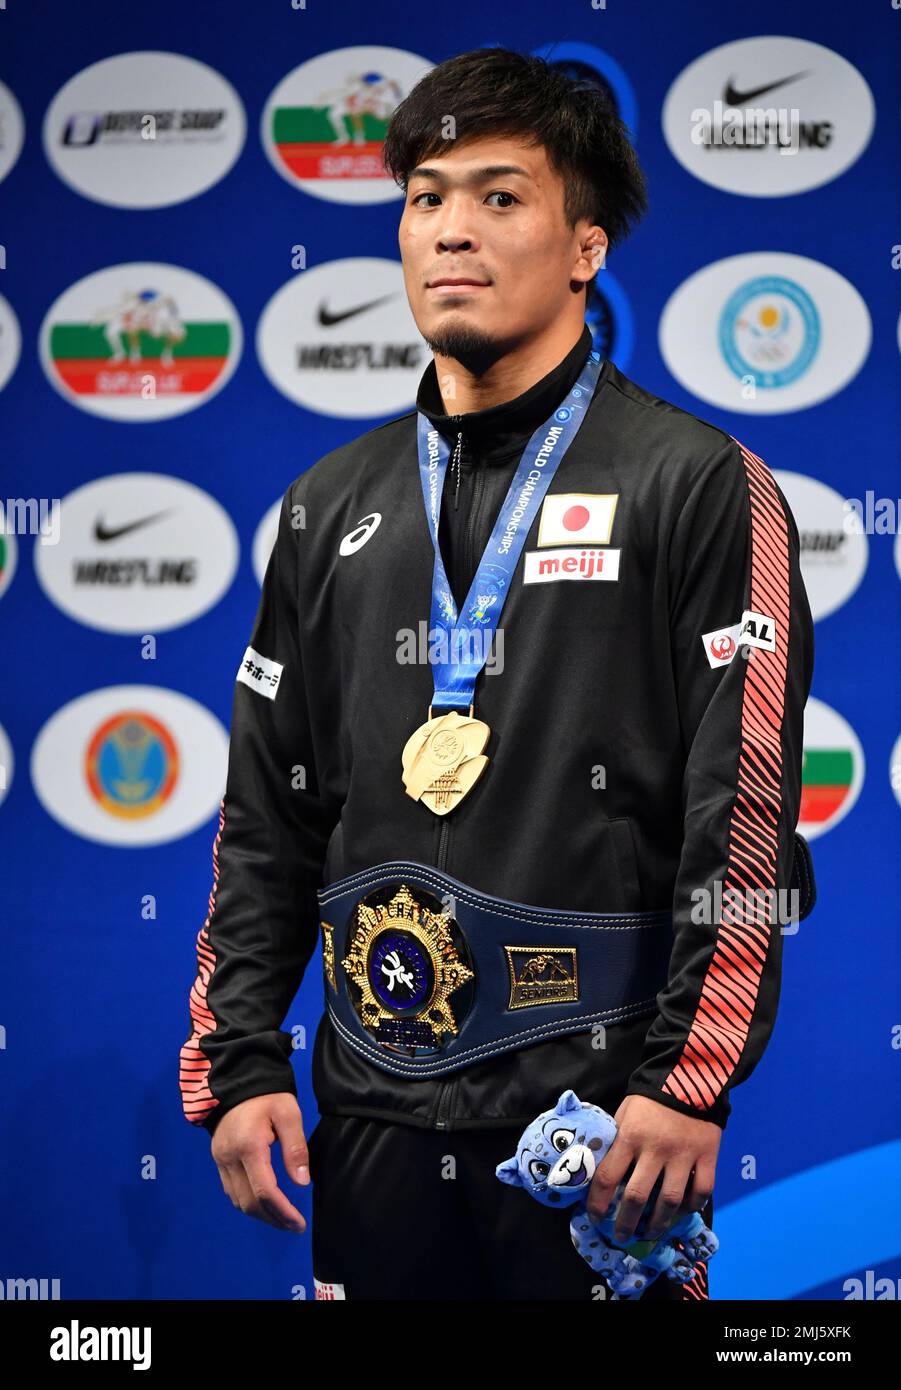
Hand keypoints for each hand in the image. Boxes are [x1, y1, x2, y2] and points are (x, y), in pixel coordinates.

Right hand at [210, 1092, 310, 1233]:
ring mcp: (220, 1160)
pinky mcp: (218, 1159)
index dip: (282, 1212)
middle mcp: (230, 1158)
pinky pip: (231, 1190)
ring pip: (238, 1200)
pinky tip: (265, 1203)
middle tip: (294, 1225)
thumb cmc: (267, 1094)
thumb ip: (295, 1148)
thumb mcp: (288, 1113)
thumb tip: (302, 1183)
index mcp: (249, 1146)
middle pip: (249, 1202)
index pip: (264, 1191)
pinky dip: (248, 1202)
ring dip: (260, 1214)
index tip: (299, 1223)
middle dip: (273, 1219)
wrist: (237, 1079)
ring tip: (283, 1218)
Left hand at [585, 1094, 720, 1244]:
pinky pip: (701, 1191)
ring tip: (650, 1232)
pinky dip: (692, 1206)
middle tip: (621, 1236)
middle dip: (626, 1222)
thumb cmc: (650, 1099)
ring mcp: (683, 1154)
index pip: (607, 1177)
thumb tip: (601, 1171)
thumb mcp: (624, 1113)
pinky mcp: (707, 1156)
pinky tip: (682, 1212)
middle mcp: (655, 1149)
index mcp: (629, 1136)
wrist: (689, 1078)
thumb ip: (616, 1140)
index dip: (597, 1202)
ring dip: (657, 1223)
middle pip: (637, 1196)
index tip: (595, 1216)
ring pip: (669, 1201)